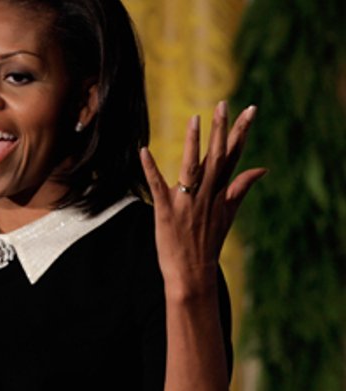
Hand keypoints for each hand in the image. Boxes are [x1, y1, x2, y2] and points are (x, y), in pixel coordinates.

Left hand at [140, 101, 265, 295]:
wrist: (192, 271)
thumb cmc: (208, 241)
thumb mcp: (229, 213)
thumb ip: (241, 187)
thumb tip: (262, 168)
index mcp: (220, 192)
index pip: (233, 155)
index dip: (241, 132)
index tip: (249, 109)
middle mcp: (207, 194)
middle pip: (216, 156)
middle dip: (221, 130)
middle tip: (224, 104)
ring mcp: (187, 202)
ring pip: (191, 167)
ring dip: (193, 143)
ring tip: (194, 119)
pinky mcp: (166, 211)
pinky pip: (157, 186)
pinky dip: (150, 168)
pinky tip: (143, 151)